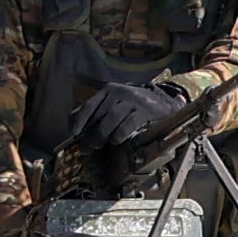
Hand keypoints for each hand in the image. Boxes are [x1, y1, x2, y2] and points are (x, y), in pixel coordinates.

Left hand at [78, 74, 206, 152]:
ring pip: (111, 119)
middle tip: (88, 146)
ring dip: (102, 135)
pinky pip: (127, 125)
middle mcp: (120, 92)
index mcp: (109, 90)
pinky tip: (116, 141)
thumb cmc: (133, 107)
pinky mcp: (146, 111)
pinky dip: (119, 135)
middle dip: (90, 133)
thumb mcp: (114, 104)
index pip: (89, 105)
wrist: (164, 102)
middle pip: (99, 115)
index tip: (74, 133)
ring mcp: (134, 100)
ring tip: (99, 145)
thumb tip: (73, 124)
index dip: (79, 120)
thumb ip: (95, 111)